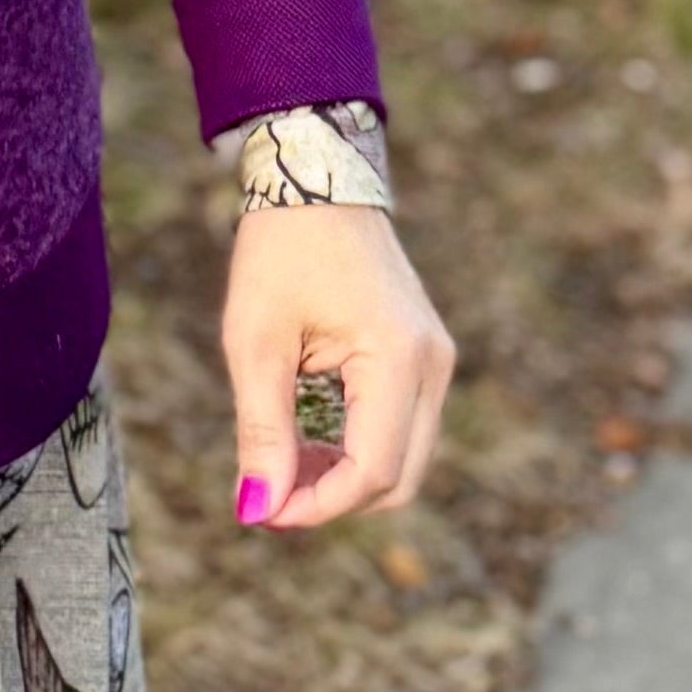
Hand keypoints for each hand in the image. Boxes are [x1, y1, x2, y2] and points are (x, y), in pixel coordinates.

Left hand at [221, 202, 455, 530]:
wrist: (316, 178)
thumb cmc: (279, 252)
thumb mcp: (255, 342)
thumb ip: (262, 430)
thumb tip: (257, 507)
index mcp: (399, 359)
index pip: (373, 471)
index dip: (318, 507)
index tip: (261, 512)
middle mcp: (433, 366)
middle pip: (399, 480)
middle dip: (333, 500)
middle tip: (266, 494)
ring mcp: (436, 362)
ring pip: (404, 461)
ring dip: (345, 478)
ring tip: (280, 464)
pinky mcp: (423, 358)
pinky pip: (401, 429)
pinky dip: (357, 450)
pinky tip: (306, 440)